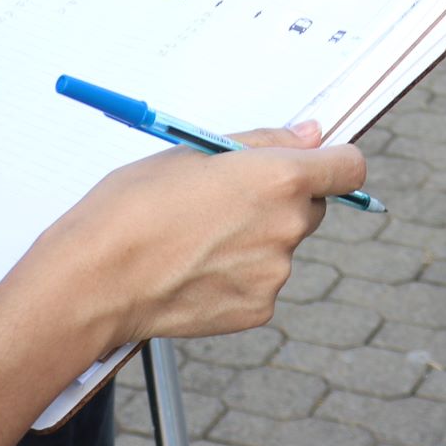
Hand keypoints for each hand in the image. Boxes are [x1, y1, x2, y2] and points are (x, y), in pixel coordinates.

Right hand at [8, 121, 367, 355]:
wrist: (96, 279)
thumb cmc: (134, 205)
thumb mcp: (192, 152)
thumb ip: (262, 143)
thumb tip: (311, 136)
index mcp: (278, 178)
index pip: (348, 167)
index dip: (334, 161)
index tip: (316, 161)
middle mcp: (288, 227)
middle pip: (311, 206)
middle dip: (281, 199)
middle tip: (225, 198)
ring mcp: (274, 274)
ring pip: (280, 246)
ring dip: (253, 238)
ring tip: (193, 237)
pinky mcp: (256, 309)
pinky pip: (260, 282)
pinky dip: (236, 274)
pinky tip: (193, 268)